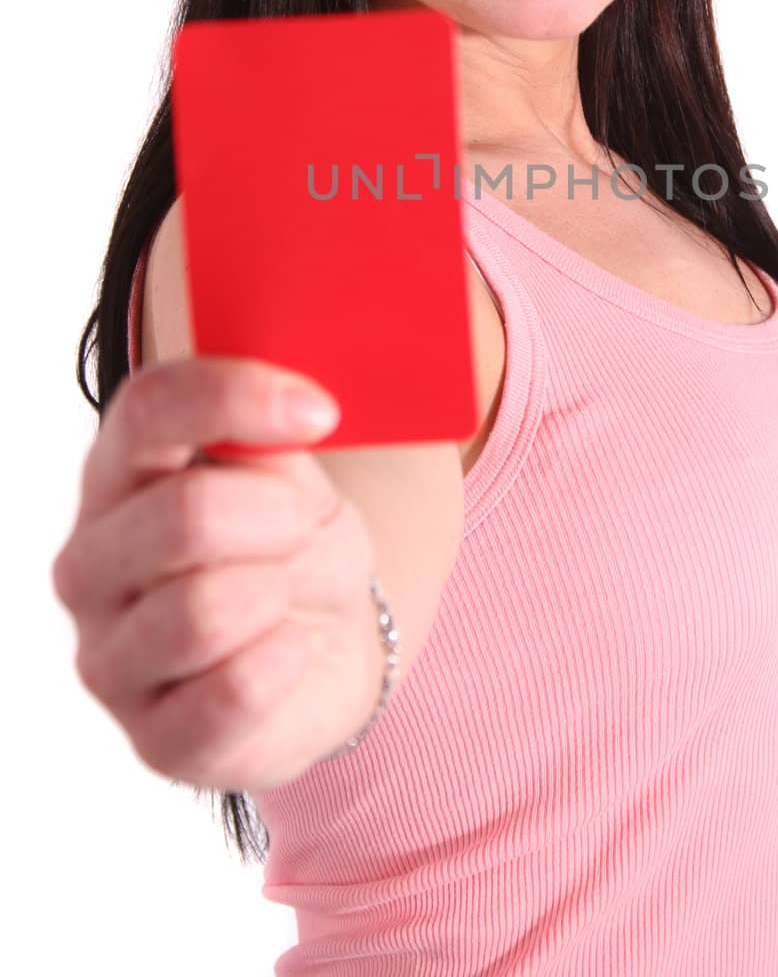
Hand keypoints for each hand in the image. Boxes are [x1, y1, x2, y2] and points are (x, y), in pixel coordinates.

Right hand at [52, 356, 381, 790]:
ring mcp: (109, 657)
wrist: (325, 644)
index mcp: (116, 474)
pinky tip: (288, 649)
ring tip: (285, 594)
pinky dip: (286, 662)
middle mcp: (90, 564)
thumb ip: (269, 440)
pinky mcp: (152, 739)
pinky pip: (232, 694)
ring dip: (279, 593)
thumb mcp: (291, 472)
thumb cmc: (292, 544)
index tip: (322, 412)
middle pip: (184, 514)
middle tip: (303, 526)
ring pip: (205, 610)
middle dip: (279, 517)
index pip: (147, 410)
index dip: (237, 399)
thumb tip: (287, 412)